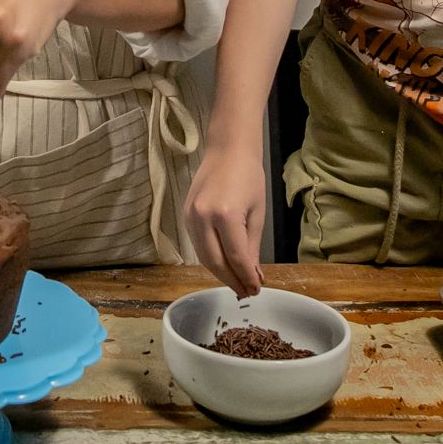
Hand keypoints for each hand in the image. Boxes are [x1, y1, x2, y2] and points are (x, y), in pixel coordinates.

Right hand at [183, 140, 266, 297]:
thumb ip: (252, 248)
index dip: (246, 278)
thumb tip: (253, 276)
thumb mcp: (257, 213)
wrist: (227, 150)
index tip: (256, 290)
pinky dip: (211, 259)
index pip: (236, 258)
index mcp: (226, 215)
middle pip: (215, 262)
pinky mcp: (185, 216)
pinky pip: (198, 245)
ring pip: (203, 257)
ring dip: (220, 273)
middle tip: (246, 292)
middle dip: (232, 281)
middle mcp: (203, 218)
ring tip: (236, 283)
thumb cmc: (249, 177)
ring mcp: (190, 217)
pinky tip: (224, 265)